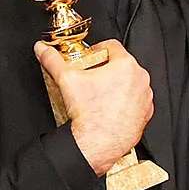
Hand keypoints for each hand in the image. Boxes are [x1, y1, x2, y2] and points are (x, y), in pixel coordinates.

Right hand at [34, 40, 152, 175]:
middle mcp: (140, 79)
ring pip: (130, 82)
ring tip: (99, 93)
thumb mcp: (66, 79)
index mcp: (126, 65)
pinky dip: (124, 101)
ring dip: (116, 84)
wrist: (98, 143)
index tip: (89, 57)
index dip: (96, 50)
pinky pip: (135, 100)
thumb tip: (43, 50)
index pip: (111, 46)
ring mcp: (145, 97)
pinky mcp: (145, 113)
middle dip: (105, 68)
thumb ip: (53, 60)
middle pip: (121, 64)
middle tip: (90, 76)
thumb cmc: (90, 114)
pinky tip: (109, 107)